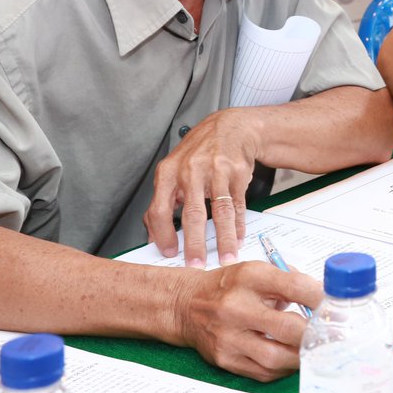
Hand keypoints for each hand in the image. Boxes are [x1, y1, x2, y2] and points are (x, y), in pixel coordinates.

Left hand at [145, 107, 261, 267]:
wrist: (232, 127)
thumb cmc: (199, 153)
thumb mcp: (174, 170)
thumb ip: (164, 200)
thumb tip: (154, 235)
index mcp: (169, 172)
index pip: (160, 209)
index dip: (163, 235)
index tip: (169, 253)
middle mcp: (191, 170)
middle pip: (192, 214)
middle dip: (195, 244)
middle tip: (196, 265)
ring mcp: (217, 171)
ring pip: (220, 212)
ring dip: (224, 239)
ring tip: (226, 257)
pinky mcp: (238, 173)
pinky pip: (238, 204)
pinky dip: (239, 224)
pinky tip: (238, 237)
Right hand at [173, 261, 320, 381]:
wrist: (188, 305)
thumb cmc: (229, 286)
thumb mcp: (259, 271)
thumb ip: (290, 280)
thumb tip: (322, 297)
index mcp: (250, 278)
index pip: (293, 286)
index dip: (320, 298)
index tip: (336, 307)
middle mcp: (236, 307)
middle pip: (286, 327)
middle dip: (315, 334)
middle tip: (332, 335)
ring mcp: (229, 337)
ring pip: (276, 356)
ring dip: (301, 355)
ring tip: (313, 349)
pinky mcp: (226, 359)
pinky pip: (264, 371)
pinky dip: (284, 366)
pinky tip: (291, 357)